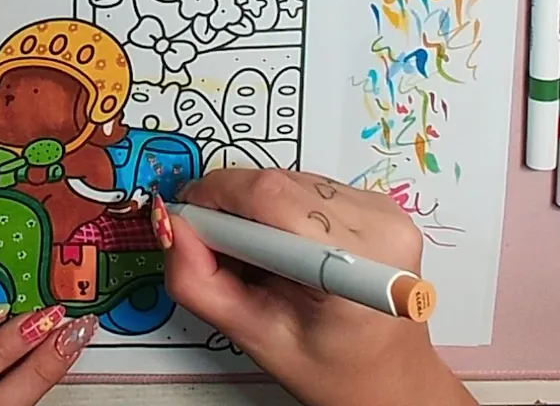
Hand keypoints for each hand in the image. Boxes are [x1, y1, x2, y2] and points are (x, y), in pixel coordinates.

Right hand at [159, 169, 475, 405]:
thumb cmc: (330, 368)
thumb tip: (171, 225)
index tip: (189, 225)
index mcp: (357, 265)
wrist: (387, 378)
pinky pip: (306, 187)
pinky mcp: (377, 203)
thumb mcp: (254, 337)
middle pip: (276, 183)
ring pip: (287, 180)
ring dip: (255, 210)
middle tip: (220, 253)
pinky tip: (284, 250)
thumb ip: (199, 283)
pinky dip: (280, 210)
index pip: (270, 197)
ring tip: (258, 260)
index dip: (217, 201)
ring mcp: (383, 209)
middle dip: (231, 208)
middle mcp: (380, 224)